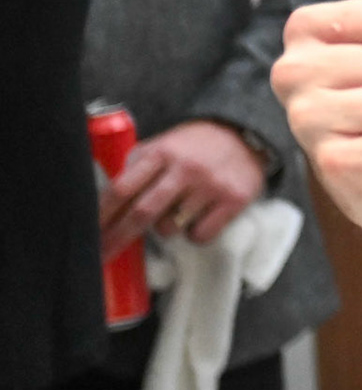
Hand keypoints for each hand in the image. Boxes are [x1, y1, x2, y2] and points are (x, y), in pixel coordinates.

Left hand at [100, 120, 266, 256]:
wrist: (245, 135)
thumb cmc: (194, 146)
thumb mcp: (163, 146)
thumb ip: (137, 168)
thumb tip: (104, 204)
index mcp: (162, 152)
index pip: (122, 187)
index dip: (101, 215)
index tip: (89, 233)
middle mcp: (186, 167)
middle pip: (142, 213)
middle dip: (118, 238)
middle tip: (103, 254)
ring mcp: (211, 185)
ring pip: (170, 228)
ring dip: (165, 228)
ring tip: (178, 210)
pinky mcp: (234, 200)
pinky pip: (199, 235)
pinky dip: (194, 233)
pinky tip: (201, 215)